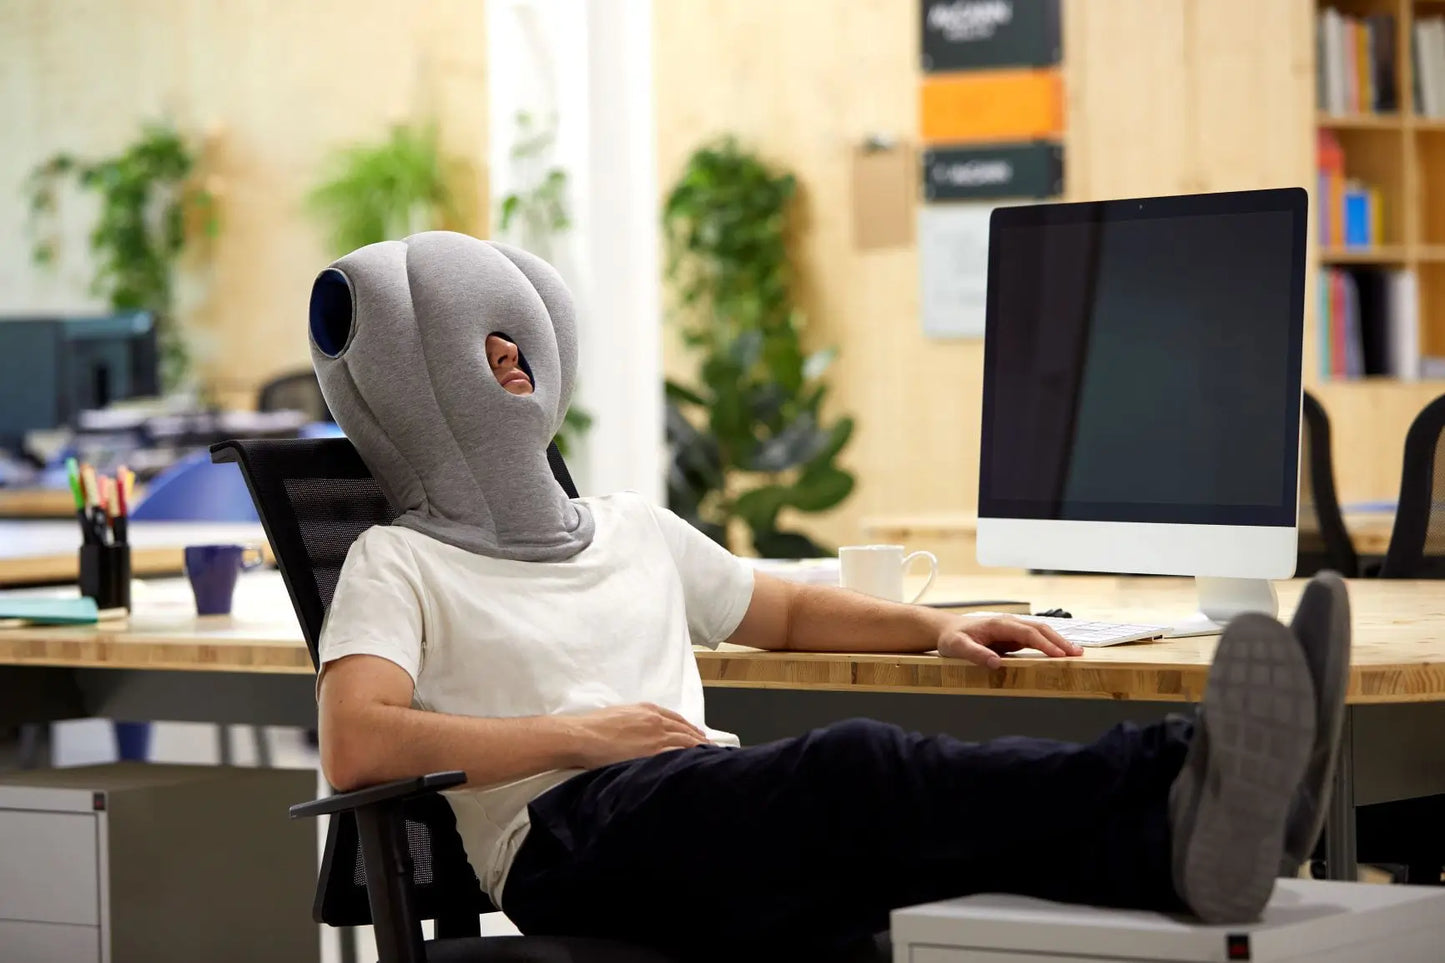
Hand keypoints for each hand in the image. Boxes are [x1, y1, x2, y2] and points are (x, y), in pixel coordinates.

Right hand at [566, 703, 710, 769]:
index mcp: (648, 710)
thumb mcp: (620, 714)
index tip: (696, 734)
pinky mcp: (653, 753)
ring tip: (708, 757)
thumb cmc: (594, 726)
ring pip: (686, 742)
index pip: (676, 718)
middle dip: (698, 739)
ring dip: (698, 749)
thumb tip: (641, 730)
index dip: (689, 727)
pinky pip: (678, 755)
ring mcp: (657, 737)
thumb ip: (636, 720)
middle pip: (685, 730)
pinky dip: (689, 759)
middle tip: (709, 747)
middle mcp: (657, 721)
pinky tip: (696, 765)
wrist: (584, 736)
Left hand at [936, 615, 1081, 668]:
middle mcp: (1009, 624)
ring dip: (1058, 642)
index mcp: (999, 624)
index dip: (1045, 644)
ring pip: (1041, 632)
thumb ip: (976, 654)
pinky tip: (1060, 653)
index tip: (1059, 655)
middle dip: (1060, 641)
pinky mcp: (1013, 636)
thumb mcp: (958, 647)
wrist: (948, 630)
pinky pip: (1035, 639)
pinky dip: (1050, 644)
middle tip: (1078, 653)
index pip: (1027, 633)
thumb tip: (996, 663)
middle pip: (1040, 629)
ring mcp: (1012, 629)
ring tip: (1076, 653)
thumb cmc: (953, 638)